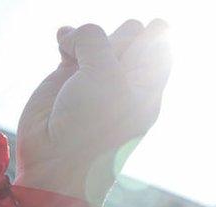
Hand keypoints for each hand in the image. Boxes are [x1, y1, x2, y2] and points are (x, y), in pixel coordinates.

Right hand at [15, 20, 171, 201]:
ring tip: (72, 55)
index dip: (148, 35)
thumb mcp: (104, 77)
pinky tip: (61, 44)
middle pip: (129, 32)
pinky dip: (67, 38)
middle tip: (99, 67)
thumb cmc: (90, 129)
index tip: (129, 56)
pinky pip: (71, 43)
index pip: (160, 40)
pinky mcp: (67, 78)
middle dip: (114, 37)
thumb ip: (95, 40)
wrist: (55, 165)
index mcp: (148, 85)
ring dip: (85, 36)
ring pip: (98, 36)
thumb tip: (69, 33)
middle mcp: (124, 80)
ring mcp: (95, 77)